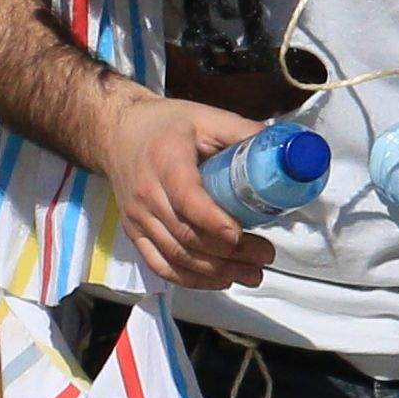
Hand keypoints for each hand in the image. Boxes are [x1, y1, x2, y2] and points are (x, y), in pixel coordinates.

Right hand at [100, 91, 270, 293]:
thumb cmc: (166, 124)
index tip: (242, 235)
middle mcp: (147, 194)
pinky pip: (160, 264)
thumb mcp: (205, 117)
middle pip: (187, 235)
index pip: (187, 200)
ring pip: (176, 256)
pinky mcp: (134, 232)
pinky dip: (190, 279)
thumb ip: (241, 131)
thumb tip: (282, 151)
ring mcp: (138, 217)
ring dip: (216, 272)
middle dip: (229, 253)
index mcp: (165, 161)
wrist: (116, 133)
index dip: (215, 222)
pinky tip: (220, 280)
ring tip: (253, 274)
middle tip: (265, 255)